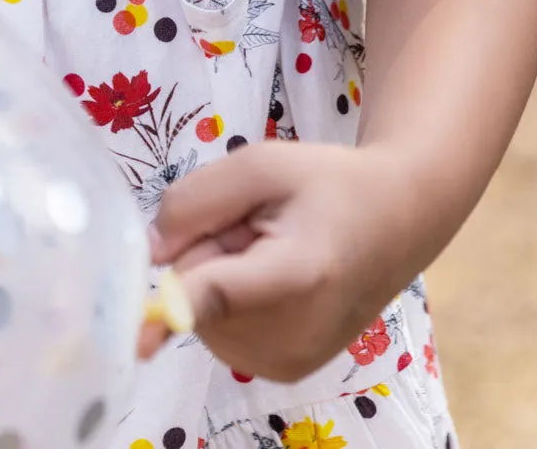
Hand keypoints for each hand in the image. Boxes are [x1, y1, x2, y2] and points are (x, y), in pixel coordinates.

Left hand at [141, 140, 417, 382]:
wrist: (397, 219)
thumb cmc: (328, 183)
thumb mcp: (261, 164)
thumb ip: (196, 200)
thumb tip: (150, 254)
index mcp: (297, 273)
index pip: (222, 294)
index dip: (175, 307)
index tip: (139, 338)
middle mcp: (292, 334)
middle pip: (199, 295)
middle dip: (210, 253)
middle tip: (259, 225)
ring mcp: (288, 362)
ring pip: (203, 316)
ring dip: (222, 277)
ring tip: (272, 247)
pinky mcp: (283, 372)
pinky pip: (220, 331)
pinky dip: (233, 302)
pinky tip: (274, 274)